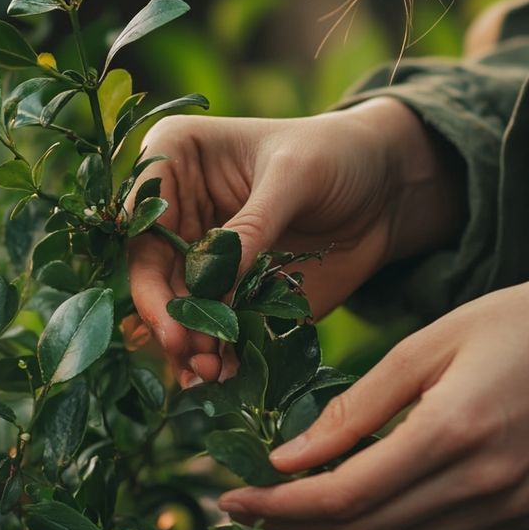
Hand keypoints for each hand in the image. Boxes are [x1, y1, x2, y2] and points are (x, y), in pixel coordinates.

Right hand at [128, 98, 462, 385]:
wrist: (387, 188)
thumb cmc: (336, 155)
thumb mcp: (294, 178)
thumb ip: (252, 227)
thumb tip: (210, 289)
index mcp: (174, 160)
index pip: (141, 224)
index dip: (149, 276)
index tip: (170, 321)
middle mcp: (177, 210)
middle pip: (151, 275)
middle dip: (170, 319)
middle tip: (191, 356)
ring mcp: (202, 254)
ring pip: (177, 307)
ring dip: (189, 344)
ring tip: (213, 372)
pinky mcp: (230, 289)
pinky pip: (212, 325)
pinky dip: (217, 352)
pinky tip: (227, 374)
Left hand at [216, 263, 528, 529]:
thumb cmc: (524, 318)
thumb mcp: (429, 342)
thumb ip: (356, 407)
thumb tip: (288, 456)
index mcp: (454, 432)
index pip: (344, 495)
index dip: (279, 505)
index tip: (230, 497)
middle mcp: (485, 485)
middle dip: (297, 526)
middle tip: (249, 507)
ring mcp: (513, 509)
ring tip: (293, 513)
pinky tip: (360, 514)